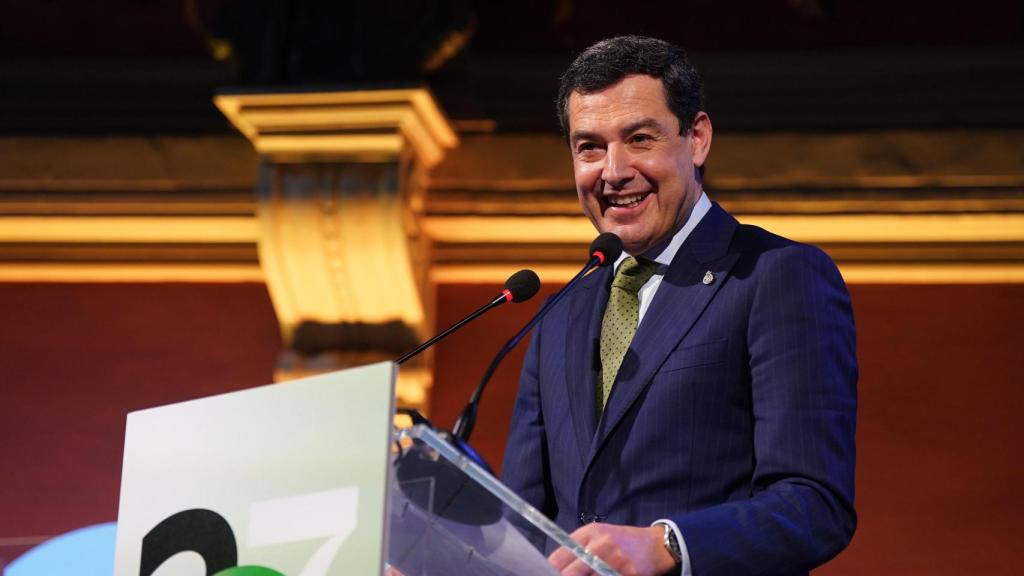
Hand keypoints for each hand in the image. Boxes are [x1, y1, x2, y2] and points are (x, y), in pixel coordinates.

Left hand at [548, 523, 677, 575]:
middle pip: (572, 572)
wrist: (655, 545)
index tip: (545, 575)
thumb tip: (553, 567)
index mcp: (588, 533)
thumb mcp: (596, 535)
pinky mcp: (627, 573)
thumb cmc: (620, 540)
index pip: (559, 557)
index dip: (550, 571)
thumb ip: (575, 549)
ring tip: (589, 575)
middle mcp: (601, 545)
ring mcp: (615, 561)